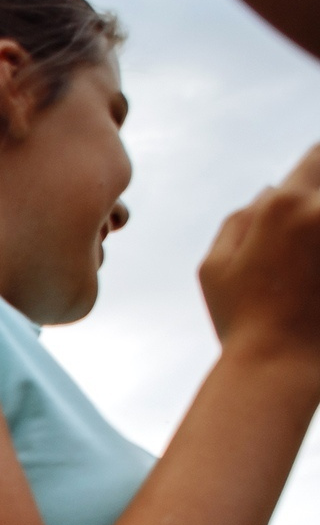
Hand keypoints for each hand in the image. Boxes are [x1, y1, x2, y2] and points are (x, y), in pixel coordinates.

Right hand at [202, 144, 319, 361]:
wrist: (280, 368)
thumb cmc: (240, 321)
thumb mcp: (214, 268)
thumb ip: (239, 221)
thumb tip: (271, 190)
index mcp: (283, 205)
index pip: (318, 155)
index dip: (316, 166)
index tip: (314, 182)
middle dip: (318, 202)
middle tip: (305, 237)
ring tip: (309, 256)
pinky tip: (318, 280)